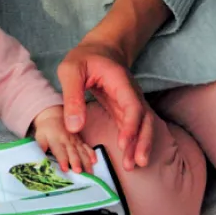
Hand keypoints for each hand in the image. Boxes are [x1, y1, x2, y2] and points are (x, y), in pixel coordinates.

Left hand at [32, 106, 95, 173]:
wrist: (54, 118)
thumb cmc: (45, 131)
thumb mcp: (39, 137)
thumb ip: (40, 147)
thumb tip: (38, 159)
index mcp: (56, 140)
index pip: (60, 151)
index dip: (62, 160)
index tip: (65, 169)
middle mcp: (67, 141)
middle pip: (73, 153)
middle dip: (77, 162)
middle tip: (79, 172)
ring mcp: (76, 141)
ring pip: (82, 152)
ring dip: (86, 162)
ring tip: (89, 173)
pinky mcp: (81, 141)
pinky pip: (88, 147)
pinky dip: (92, 154)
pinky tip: (95, 161)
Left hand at [57, 39, 153, 171]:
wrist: (100, 49)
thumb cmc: (84, 58)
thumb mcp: (71, 71)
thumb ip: (72, 97)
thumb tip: (74, 127)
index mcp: (120, 81)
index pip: (132, 105)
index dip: (130, 125)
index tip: (124, 143)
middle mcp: (131, 93)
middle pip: (144, 118)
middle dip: (142, 140)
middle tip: (136, 162)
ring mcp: (130, 102)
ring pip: (143, 125)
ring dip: (141, 144)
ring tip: (135, 165)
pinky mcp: (125, 109)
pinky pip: (134, 127)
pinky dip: (134, 142)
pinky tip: (130, 157)